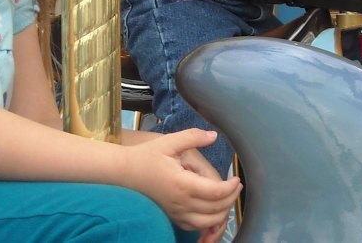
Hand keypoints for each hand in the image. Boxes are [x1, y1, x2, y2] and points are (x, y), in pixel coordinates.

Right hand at [124, 129, 240, 233]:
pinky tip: (212, 210)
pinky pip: (194, 226)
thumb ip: (193, 137)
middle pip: (216, 209)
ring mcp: (176, 212)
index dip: (231, 187)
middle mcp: (181, 202)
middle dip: (231, 199)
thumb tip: (214, 135)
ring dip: (222, 213)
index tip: (237, 178)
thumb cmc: (147, 156)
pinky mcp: (172, 217)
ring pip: (207, 222)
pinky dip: (208, 222)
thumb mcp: (169, 142)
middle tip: (237, 186)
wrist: (124, 172)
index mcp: (183, 184)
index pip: (216, 192)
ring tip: (227, 198)